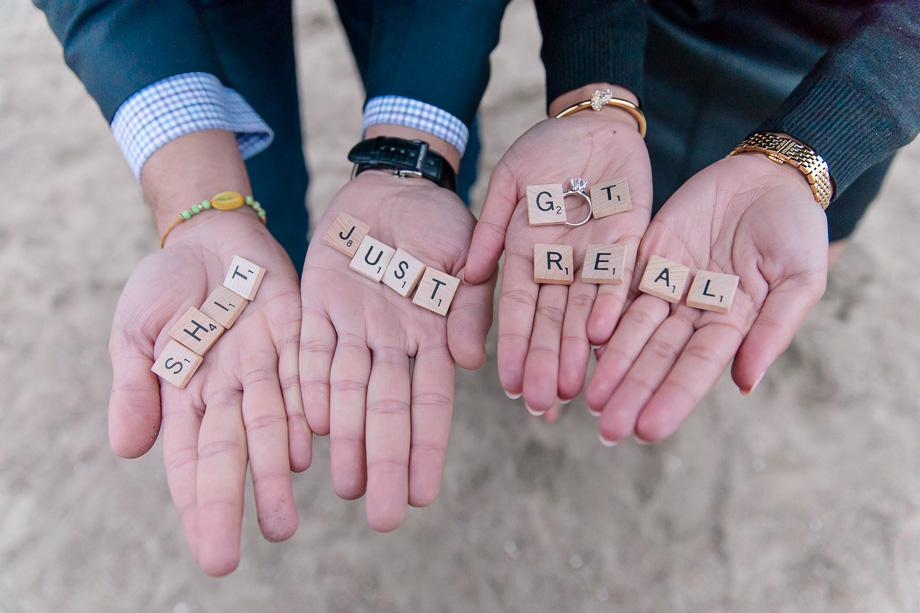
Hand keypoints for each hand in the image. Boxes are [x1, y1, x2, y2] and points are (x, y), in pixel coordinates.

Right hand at [108, 211, 309, 574]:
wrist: (211, 235)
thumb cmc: (166, 283)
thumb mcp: (135, 328)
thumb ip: (134, 385)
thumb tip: (127, 449)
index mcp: (185, 395)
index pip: (190, 460)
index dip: (199, 505)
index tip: (209, 551)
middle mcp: (229, 391)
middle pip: (235, 452)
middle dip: (244, 499)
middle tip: (256, 544)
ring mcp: (265, 368)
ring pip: (273, 426)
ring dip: (278, 472)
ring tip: (286, 519)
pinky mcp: (298, 339)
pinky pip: (305, 378)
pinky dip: (307, 410)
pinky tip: (310, 446)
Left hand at [299, 171, 494, 530]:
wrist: (392, 185)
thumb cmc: (440, 219)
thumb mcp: (469, 252)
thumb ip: (470, 305)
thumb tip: (474, 363)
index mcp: (431, 333)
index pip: (430, 401)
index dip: (426, 448)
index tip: (425, 494)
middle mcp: (391, 341)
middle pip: (387, 411)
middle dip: (385, 463)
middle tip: (383, 517)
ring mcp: (352, 326)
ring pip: (347, 392)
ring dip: (346, 440)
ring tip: (344, 487)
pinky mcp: (316, 305)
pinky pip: (311, 351)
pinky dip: (310, 386)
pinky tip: (311, 425)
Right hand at [464, 110, 651, 412]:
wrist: (591, 121)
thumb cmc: (544, 149)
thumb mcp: (510, 182)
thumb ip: (492, 229)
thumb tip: (469, 274)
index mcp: (527, 255)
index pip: (516, 309)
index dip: (513, 345)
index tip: (506, 382)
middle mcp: (561, 266)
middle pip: (551, 322)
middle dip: (544, 362)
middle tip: (539, 404)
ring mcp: (596, 257)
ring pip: (585, 312)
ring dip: (576, 351)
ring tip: (571, 388)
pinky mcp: (631, 243)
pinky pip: (623, 279)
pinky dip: (613, 307)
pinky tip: (604, 339)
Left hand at [585, 153, 828, 442]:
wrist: (769, 175)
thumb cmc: (796, 228)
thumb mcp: (801, 277)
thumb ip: (774, 327)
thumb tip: (745, 383)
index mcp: (732, 323)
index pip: (697, 367)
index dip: (672, 398)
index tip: (647, 431)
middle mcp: (692, 312)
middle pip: (657, 357)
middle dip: (632, 392)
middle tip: (605, 430)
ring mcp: (666, 284)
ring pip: (632, 328)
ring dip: (611, 363)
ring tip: (588, 398)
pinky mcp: (645, 254)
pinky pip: (619, 285)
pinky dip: (603, 311)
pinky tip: (585, 338)